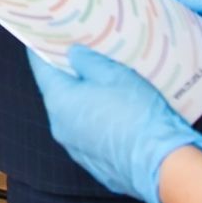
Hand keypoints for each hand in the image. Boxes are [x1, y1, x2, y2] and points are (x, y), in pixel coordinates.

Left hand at [27, 44, 201, 202]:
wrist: (161, 164)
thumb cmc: (138, 115)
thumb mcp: (114, 75)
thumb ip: (88, 62)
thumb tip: (73, 55)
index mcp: (60, 102)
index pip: (41, 69)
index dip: (41, 51)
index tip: (41, 37)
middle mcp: (60, 127)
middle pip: (57, 92)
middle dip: (67, 75)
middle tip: (80, 55)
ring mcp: (74, 147)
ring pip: (73, 114)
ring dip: (83, 99)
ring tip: (103, 82)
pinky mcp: (92, 161)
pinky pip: (87, 133)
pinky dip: (94, 119)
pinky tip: (113, 111)